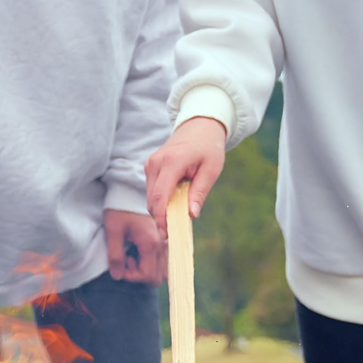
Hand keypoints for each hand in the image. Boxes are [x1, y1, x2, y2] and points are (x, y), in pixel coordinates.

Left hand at [104, 209, 165, 283]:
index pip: (148, 275)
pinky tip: (138, 251)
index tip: (120, 265)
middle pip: (158, 276)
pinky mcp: (163, 237)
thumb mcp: (113, 231)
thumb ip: (115, 255)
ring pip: (163, 270)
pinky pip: (164, 259)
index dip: (131, 276)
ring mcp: (164, 240)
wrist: (127, 189)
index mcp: (151, 242)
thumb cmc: (119, 208)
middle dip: (139, 275)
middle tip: (126, 261)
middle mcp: (162, 243)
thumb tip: (118, 276)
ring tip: (132, 257)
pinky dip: (152, 263)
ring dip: (147, 270)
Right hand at [144, 117, 228, 233]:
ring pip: (150, 197)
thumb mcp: (211, 170)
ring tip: (177, 218)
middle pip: (152, 200)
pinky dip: (161, 201)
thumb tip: (191, 215)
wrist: (199, 128)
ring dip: (161, 210)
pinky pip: (152, 191)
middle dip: (161, 218)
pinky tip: (174, 205)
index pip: (160, 196)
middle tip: (174, 234)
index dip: (161, 217)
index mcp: (172, 162)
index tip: (167, 234)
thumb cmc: (208, 148)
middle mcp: (156, 163)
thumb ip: (200, 192)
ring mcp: (150, 164)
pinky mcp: (150, 167)